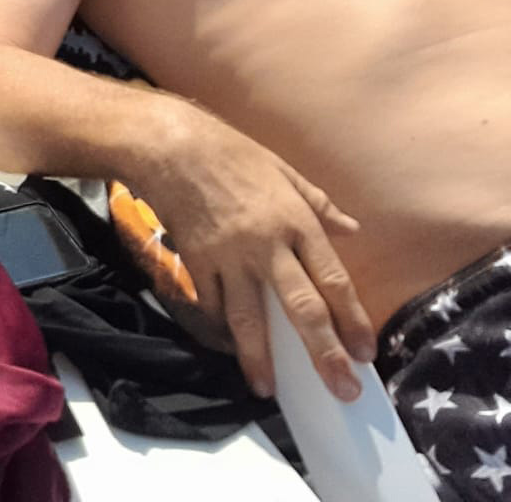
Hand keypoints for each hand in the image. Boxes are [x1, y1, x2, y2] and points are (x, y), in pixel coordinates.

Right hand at [143, 112, 375, 402]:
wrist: (170, 147)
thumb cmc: (231, 152)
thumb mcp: (283, 170)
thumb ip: (319, 204)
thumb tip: (352, 229)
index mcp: (297, 222)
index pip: (334, 281)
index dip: (353, 320)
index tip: (366, 353)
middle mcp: (268, 246)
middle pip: (302, 308)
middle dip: (324, 353)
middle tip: (342, 389)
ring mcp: (229, 257)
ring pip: (250, 317)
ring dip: (261, 357)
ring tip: (269, 390)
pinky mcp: (197, 261)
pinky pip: (212, 301)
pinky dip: (222, 325)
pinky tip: (230, 346)